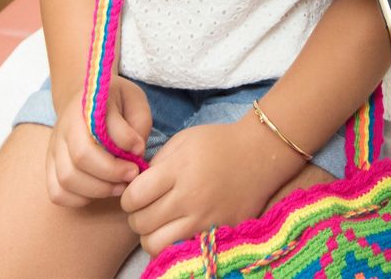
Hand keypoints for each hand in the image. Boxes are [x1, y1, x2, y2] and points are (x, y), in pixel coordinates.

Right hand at [46, 78, 150, 206]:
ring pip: (67, 179)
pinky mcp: (50, 167)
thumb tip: (135, 150)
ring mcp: (54, 150)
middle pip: (80, 159)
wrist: (82, 99)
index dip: (123, 144)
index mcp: (85, 108)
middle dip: (112, 172)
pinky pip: (57, 193)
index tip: (140, 150)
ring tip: (120, 186)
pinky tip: (100, 191)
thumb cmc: (115, 102)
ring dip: (99, 189)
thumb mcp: (134, 100)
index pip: (98, 130)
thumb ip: (138, 122)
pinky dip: (79, 199)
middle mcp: (64, 129)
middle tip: (133, 174)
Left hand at [121, 118, 303, 255]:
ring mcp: (207, 219)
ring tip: (161, 223)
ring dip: (152, 235)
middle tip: (149, 207)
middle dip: (138, 216)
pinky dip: (175, 243)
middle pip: (141, 223)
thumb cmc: (219, 143)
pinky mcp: (220, 232)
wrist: (262, 153)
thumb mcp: (183, 141)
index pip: (133, 197)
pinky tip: (180, 228)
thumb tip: (134, 187)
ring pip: (156, 244)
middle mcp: (191, 197)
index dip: (129, 197)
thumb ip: (156, 164)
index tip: (138, 193)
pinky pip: (182, 249)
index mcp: (179, 170)